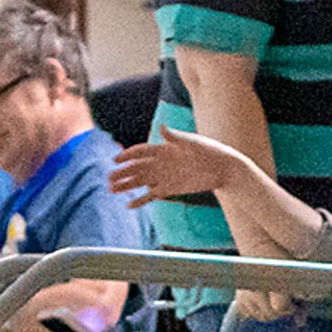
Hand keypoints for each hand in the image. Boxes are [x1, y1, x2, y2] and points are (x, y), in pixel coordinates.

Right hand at [108, 124, 242, 205]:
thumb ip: (175, 137)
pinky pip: (151, 195)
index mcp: (164, 148)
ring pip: (140, 181)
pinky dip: (141, 200)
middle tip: (108, 179)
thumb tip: (161, 127)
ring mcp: (164, 176)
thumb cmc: (209, 151)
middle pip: (136, 167)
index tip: (115, 160)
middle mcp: (161, 162)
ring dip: (126, 185)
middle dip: (122, 172)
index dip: (127, 155)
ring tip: (111, 190)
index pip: (140, 151)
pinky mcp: (170, 189)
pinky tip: (129, 204)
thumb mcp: (192, 143)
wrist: (223, 169)